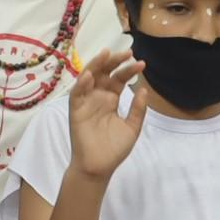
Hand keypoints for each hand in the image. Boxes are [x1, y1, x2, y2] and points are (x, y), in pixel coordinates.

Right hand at [67, 49, 150, 177]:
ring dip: (97, 65)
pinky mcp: (76, 110)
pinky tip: (91, 75)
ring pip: (89, 78)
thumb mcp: (132, 127)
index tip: (142, 63)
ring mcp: (86, 102)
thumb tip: (144, 89)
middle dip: (114, 61)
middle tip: (127, 52)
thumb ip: (137, 109)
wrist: (99, 167)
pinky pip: (77, 94)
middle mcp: (97, 97)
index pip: (118, 79)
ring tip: (107, 54)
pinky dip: (82, 84)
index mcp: (110, 100)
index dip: (128, 70)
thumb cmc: (114, 149)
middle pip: (104, 73)